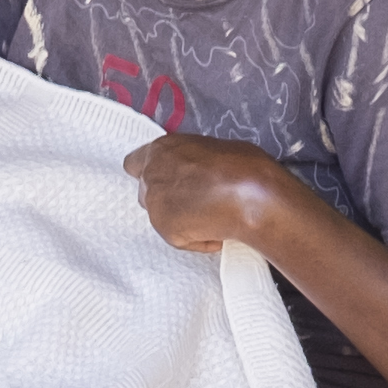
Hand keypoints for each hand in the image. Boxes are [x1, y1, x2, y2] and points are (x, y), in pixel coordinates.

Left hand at [127, 135, 301, 255]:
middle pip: (147, 192)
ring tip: (212, 216)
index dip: (151, 172)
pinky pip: (181, 239)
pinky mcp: (166, 231)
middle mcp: (151, 176)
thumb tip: (196, 171)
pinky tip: (219, 231)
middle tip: (195, 199)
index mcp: (161, 149)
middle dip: (167, 197)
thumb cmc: (244, 166)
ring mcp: (155, 206)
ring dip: (181, 218)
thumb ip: (191, 160)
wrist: (254, 196)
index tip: (169, 178)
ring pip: (162, 217)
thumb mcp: (212, 149)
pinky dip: (199, 239)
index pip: (134, 163)